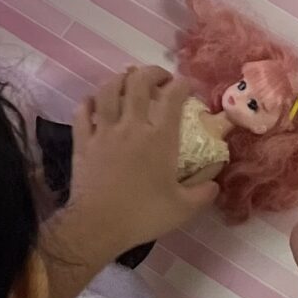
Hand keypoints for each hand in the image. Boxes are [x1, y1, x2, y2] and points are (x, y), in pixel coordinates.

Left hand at [64, 68, 218, 256]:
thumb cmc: (143, 215)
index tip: (188, 86)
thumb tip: (215, 181)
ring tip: (128, 80)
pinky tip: (94, 102)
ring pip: (108, 90)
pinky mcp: (82, 141)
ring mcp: (103, 131)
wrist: (97, 225)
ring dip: (119, 79)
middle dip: (152, 73)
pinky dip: (89, 102)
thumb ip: (203, 192)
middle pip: (139, 83)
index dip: (183, 84)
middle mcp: (131, 126)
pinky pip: (82, 112)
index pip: (173, 98)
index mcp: (160, 138)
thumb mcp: (184, 208)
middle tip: (160, 79)